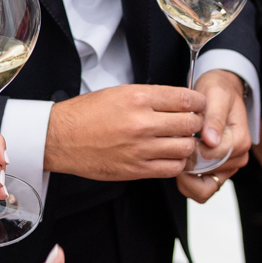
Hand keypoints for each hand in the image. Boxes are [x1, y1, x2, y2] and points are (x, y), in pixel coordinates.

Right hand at [44, 84, 202, 180]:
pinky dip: (177, 162)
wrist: (61, 138)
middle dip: (196, 123)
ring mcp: (140, 149)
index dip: (199, 102)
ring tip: (181, 140)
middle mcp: (142, 122)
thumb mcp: (120, 92)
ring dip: (188, 144)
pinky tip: (170, 156)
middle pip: (190, 124)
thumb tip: (179, 101)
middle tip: (194, 123)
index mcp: (138, 98)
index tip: (200, 105)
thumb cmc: (88, 113)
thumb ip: (151, 97)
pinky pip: (171, 168)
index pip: (185, 98)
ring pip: (185, 148)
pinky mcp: (136, 170)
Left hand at [180, 72, 250, 202]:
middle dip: (188, 165)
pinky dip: (188, 183)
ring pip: (205, 190)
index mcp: (240, 140)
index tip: (180, 138)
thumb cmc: (218, 91)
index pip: (214, 156)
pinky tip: (178, 164)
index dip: (194, 150)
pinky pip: (201, 190)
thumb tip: (211, 141)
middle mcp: (237, 157)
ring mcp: (227, 167)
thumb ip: (215, 118)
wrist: (220, 91)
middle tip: (174, 148)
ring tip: (175, 158)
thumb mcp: (216, 95)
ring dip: (186, 179)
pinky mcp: (217, 172)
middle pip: (209, 176)